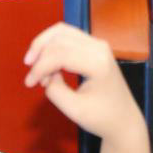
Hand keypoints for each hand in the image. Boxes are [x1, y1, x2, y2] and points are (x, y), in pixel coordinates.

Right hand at [23, 24, 143, 152]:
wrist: (124, 121)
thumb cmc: (101, 118)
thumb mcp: (74, 109)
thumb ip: (55, 90)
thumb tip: (46, 75)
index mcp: (97, 62)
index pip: (60, 54)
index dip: (40, 67)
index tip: (28, 84)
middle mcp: (99, 46)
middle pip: (59, 37)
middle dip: (39, 54)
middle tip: (31, 77)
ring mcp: (98, 44)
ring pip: (62, 31)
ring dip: (44, 46)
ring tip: (35, 68)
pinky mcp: (95, 47)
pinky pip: (68, 37)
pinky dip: (53, 47)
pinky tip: (47, 66)